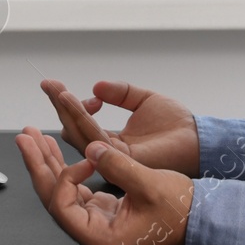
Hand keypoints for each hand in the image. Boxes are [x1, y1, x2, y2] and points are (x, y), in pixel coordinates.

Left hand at [14, 127, 192, 244]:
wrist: (200, 217)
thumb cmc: (180, 212)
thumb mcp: (150, 185)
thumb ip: (118, 166)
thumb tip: (92, 147)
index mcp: (101, 238)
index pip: (63, 208)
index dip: (65, 178)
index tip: (86, 157)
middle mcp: (93, 234)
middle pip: (53, 198)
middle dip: (38, 164)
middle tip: (25, 137)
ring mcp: (96, 222)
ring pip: (61, 191)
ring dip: (48, 162)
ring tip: (34, 137)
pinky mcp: (102, 210)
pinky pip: (75, 188)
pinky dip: (66, 166)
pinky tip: (56, 147)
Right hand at [39, 79, 200, 176]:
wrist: (198, 138)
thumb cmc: (176, 124)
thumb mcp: (144, 100)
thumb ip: (121, 93)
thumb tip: (96, 87)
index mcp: (114, 142)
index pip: (83, 125)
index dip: (70, 106)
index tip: (63, 87)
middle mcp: (110, 152)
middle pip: (75, 131)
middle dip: (59, 106)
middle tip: (47, 85)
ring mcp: (114, 157)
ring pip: (80, 134)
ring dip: (65, 109)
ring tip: (55, 89)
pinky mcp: (121, 158)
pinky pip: (94, 135)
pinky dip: (79, 116)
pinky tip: (70, 100)